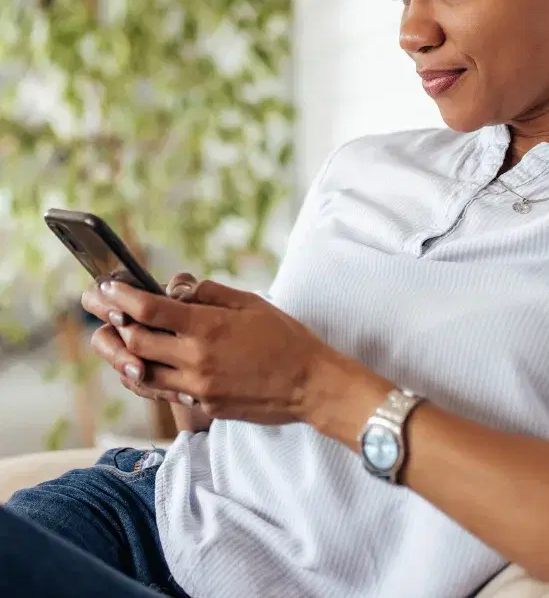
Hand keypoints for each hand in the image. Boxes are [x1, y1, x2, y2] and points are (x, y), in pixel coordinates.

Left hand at [83, 277, 332, 424]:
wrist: (308, 384)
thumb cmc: (284, 337)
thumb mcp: (249, 301)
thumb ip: (209, 292)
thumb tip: (175, 286)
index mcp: (208, 326)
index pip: (150, 310)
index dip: (122, 295)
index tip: (108, 285)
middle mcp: (196, 358)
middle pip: (136, 341)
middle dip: (112, 321)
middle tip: (98, 306)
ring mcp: (197, 386)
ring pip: (140, 372)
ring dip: (119, 353)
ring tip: (107, 336)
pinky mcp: (202, 405)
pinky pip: (161, 391)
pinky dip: (142, 376)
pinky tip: (135, 364)